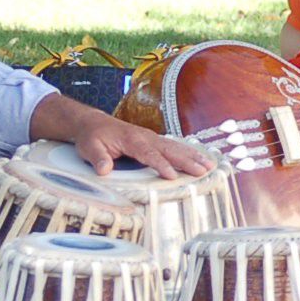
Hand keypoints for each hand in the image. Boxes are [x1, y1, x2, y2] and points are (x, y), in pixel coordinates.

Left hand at [65, 106, 215, 178]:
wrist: (94, 124)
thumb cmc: (92, 137)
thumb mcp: (89, 148)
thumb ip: (98, 158)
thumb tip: (104, 170)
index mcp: (131, 139)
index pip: (148, 153)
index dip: (160, 165)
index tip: (171, 176)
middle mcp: (145, 136)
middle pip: (169, 149)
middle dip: (186, 160)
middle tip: (203, 171)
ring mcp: (152, 137)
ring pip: (175, 147)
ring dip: (193, 156)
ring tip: (210, 165)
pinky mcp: (154, 140)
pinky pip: (174, 146)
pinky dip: (189, 152)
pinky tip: (201, 159)